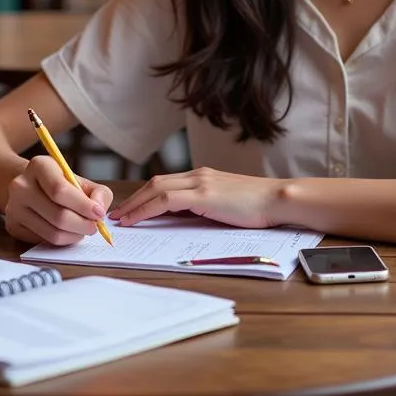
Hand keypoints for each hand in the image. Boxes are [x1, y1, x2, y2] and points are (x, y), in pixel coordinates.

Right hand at [4, 155, 112, 245]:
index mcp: (39, 165)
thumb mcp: (80, 179)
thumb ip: (98, 192)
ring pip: (51, 232)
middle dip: (82, 224)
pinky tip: (67, 232)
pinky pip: (43, 241)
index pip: (60, 190)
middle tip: (94, 226)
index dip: (83, 205)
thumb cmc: (61, 183)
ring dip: (74, 235)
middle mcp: (21, 185)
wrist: (32, 186)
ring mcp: (13, 207)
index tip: (99, 213)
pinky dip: (62, 240)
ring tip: (82, 229)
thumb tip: (99, 210)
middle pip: (58, 215)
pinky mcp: (12, 226)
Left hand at [109, 167, 284, 228]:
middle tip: (117, 215)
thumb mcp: (225, 204)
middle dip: (134, 199)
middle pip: (155, 182)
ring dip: (135, 204)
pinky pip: (166, 199)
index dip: (144, 196)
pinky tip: (135, 219)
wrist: (277, 199)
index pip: (165, 182)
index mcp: (203, 176)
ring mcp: (200, 182)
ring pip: (157, 188)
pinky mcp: (204, 194)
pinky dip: (146, 209)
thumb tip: (183, 220)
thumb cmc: (257, 207)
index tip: (130, 209)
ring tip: (120, 219)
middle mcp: (198, 175)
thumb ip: (205, 207)